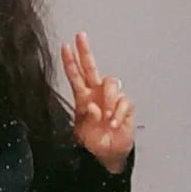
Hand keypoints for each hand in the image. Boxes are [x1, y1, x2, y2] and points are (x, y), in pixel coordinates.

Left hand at [61, 32, 134, 171]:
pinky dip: (118, 114)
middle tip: (80, 37)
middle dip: (85, 51)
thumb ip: (86, 118)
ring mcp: (111, 98)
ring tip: (106, 117)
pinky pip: (124, 102)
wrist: (108, 154)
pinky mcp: (125, 106)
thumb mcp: (84, 132)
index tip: (65, 47)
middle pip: (91, 67)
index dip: (70, 62)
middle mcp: (97, 93)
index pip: (76, 76)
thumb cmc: (94, 141)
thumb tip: (92, 106)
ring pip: (111, 83)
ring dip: (108, 100)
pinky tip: (113, 123)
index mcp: (83, 97)